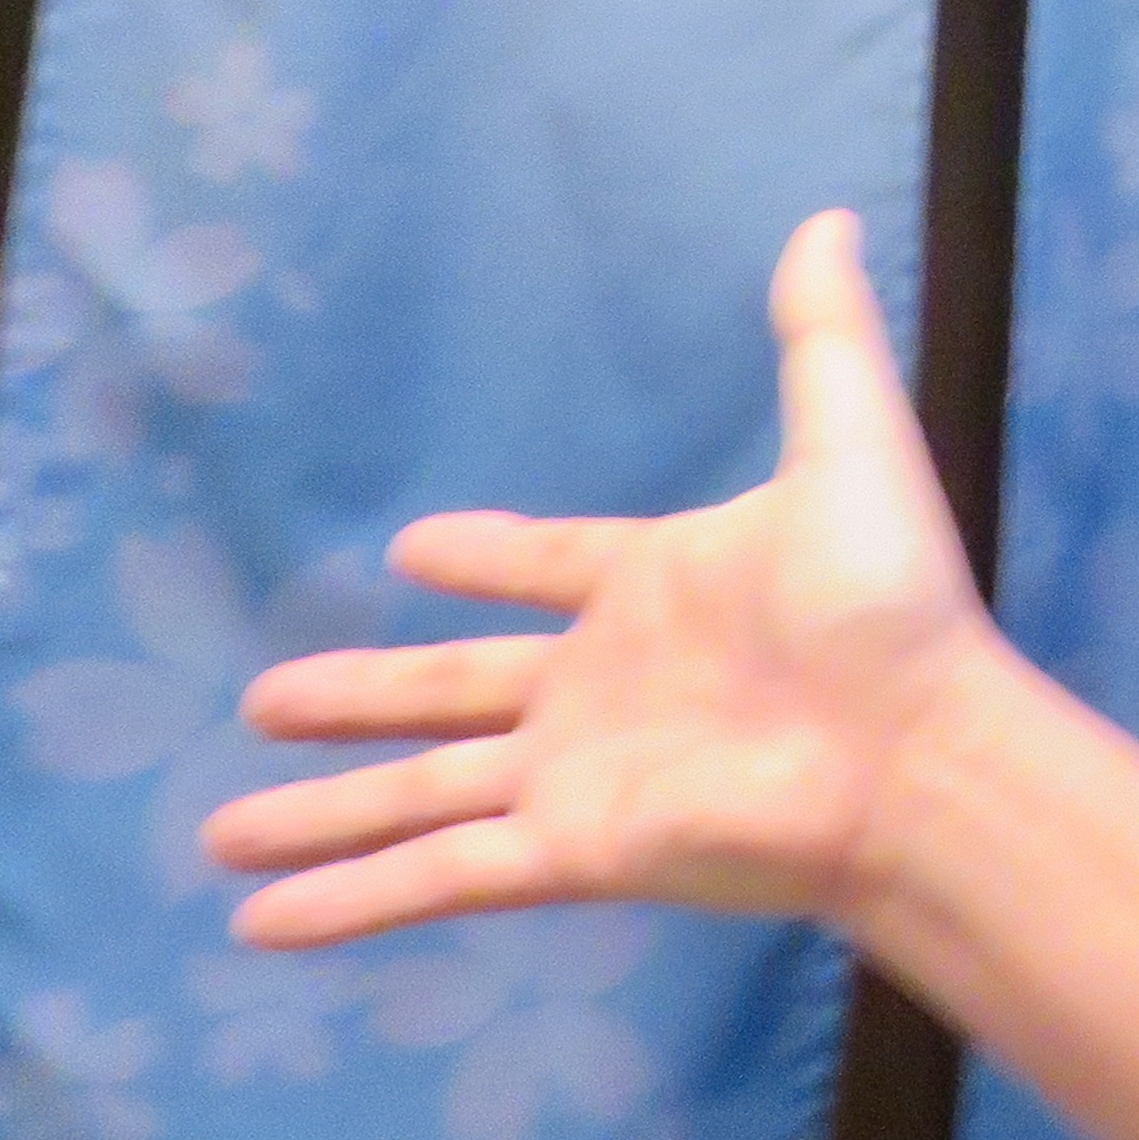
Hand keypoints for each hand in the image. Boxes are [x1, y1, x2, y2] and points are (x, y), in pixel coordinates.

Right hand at [203, 210, 988, 948]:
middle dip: (355, 698)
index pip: (546, 566)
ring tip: (216, 831)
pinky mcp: (571, 848)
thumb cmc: (888, 603)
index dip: (486, 557)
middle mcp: (600, 688)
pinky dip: (346, 900)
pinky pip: (434, 872)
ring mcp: (578, 775)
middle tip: (262, 701)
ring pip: (414, 792)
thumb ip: (821, 336)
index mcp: (652, 589)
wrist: (922, 750)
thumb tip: (827, 215)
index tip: (411, 550)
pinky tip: (256, 924)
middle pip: (444, 692)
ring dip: (319, 814)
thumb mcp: (850, 444)